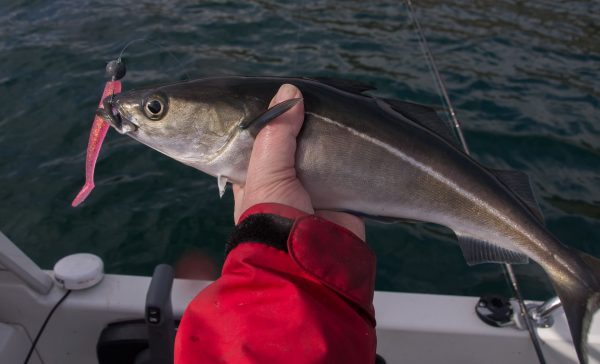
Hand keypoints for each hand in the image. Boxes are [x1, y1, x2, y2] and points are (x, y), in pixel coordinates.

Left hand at [232, 84, 364, 239]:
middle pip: (295, 147)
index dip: (272, 121)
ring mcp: (312, 192)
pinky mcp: (340, 198)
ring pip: (321, 157)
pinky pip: (346, 172)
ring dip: (330, 142)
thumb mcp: (266, 171)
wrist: (309, 261)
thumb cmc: (273, 216)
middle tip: (318, 102)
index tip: (286, 97)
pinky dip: (352, 157)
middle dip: (306, 129)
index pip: (260, 142)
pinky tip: (358, 136)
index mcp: (255, 179)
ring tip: (340, 112)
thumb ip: (276, 132)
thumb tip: (290, 91)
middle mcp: (283, 185)